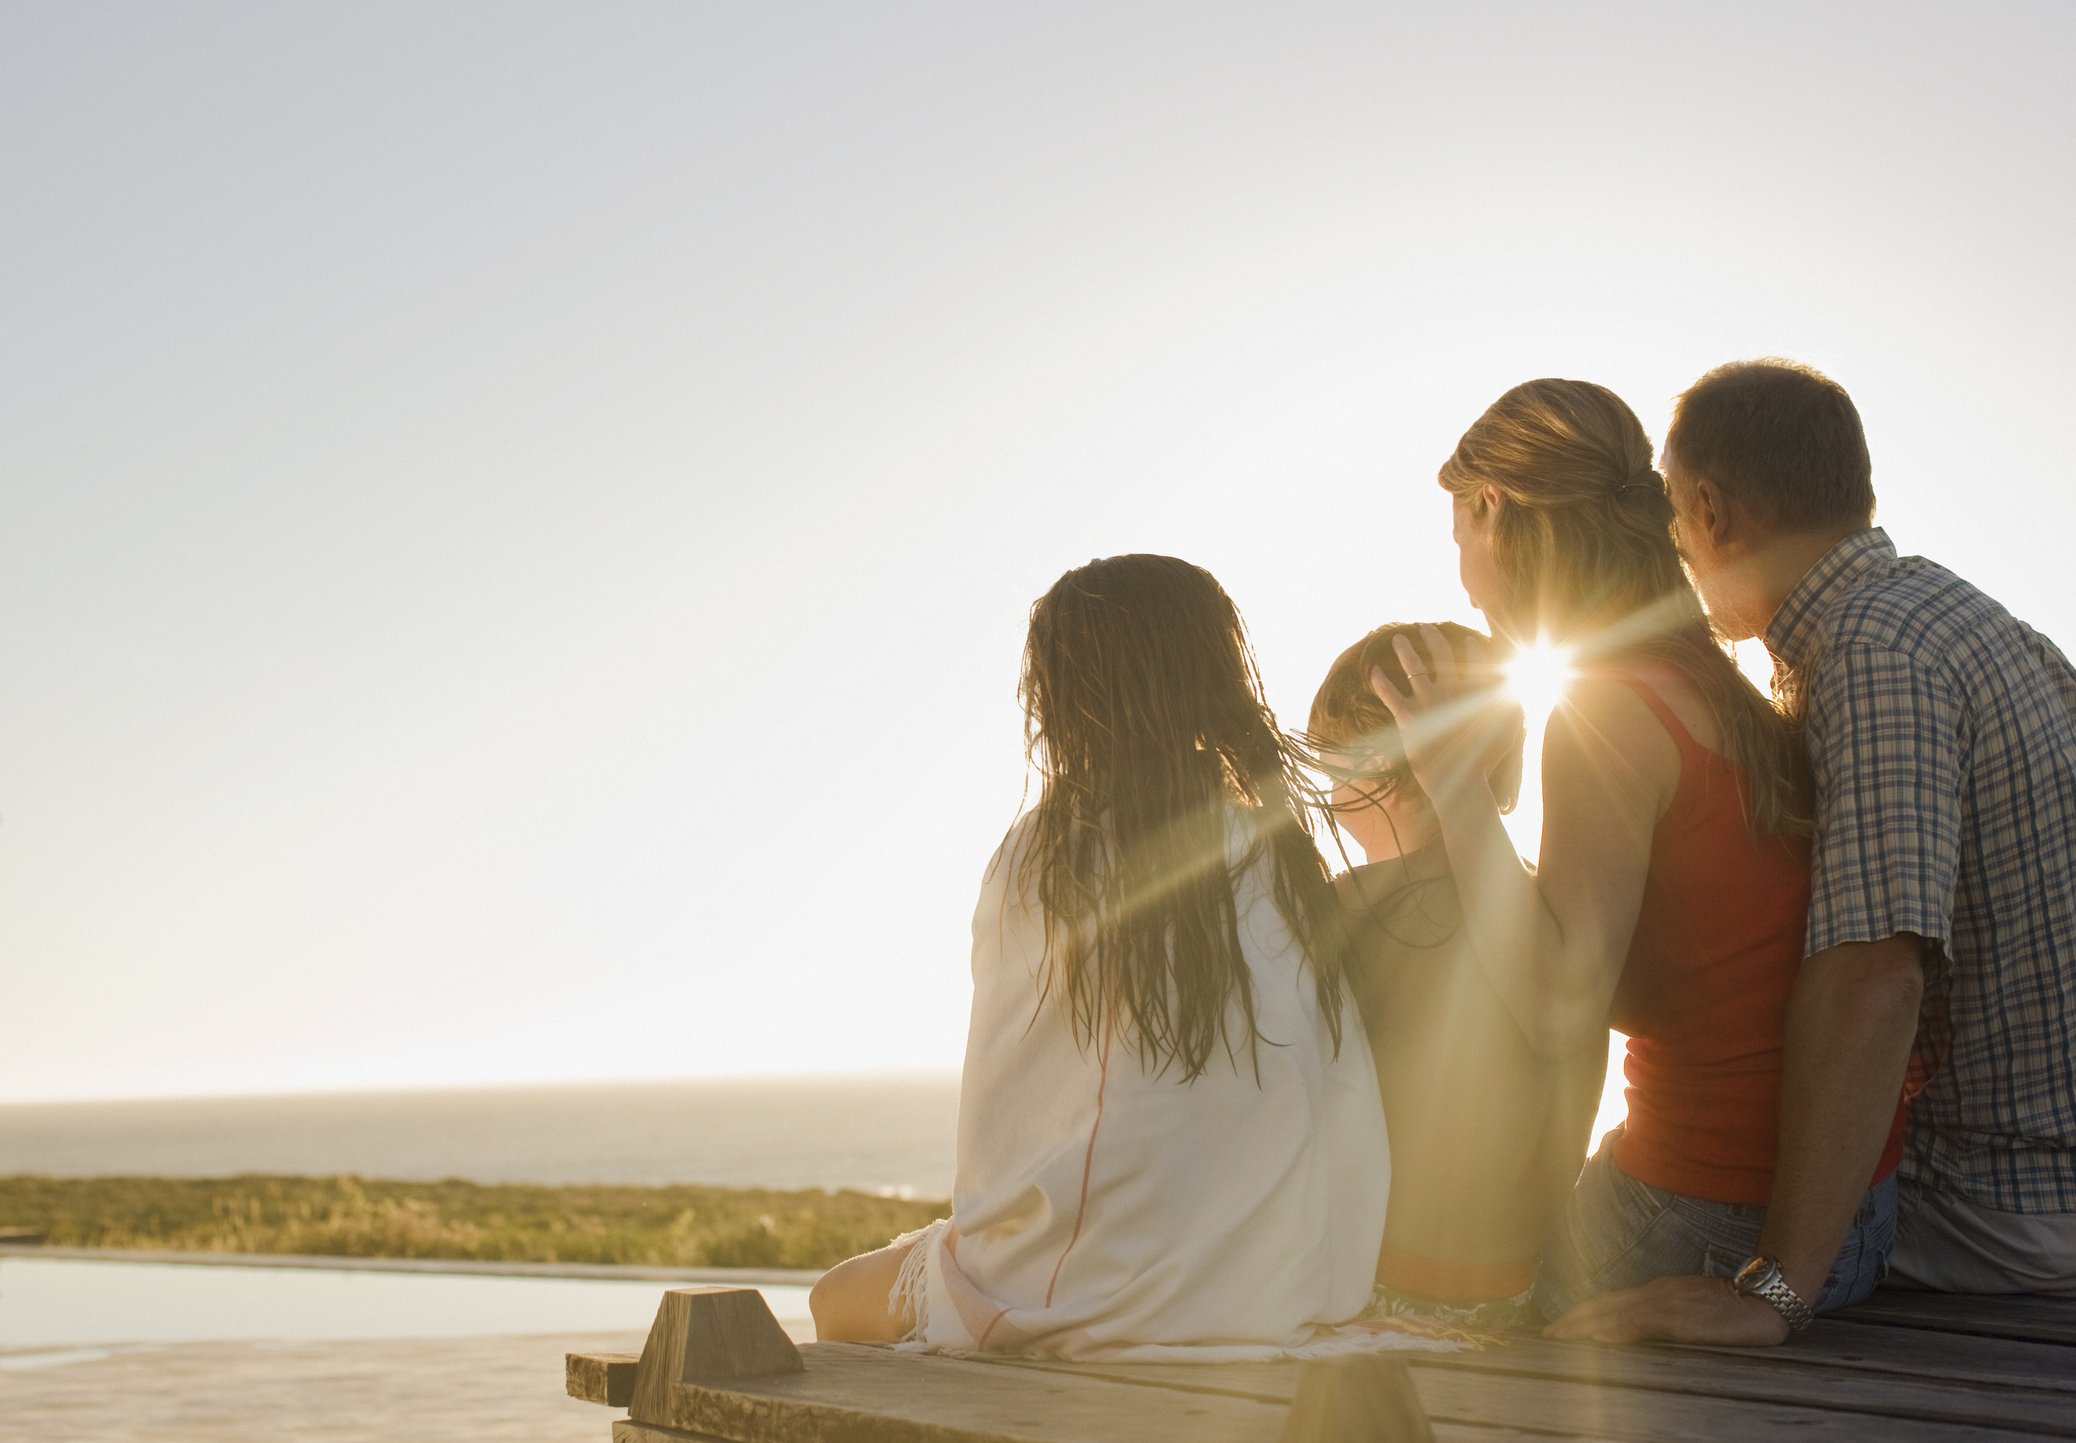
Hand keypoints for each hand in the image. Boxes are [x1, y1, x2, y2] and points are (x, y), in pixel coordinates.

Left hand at [1368, 624, 1511, 804]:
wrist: (1461, 778)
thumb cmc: (1488, 757)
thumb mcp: (1511, 728)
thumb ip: (1514, 703)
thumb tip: (1517, 688)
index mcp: (1476, 689)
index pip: (1474, 659)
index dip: (1471, 647)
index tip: (1467, 639)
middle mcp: (1450, 688)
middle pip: (1440, 654)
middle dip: (1432, 637)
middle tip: (1424, 627)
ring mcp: (1428, 701)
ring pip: (1413, 666)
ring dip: (1404, 650)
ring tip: (1397, 639)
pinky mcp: (1408, 716)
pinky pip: (1390, 694)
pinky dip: (1380, 681)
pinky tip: (1373, 670)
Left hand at [1543, 1274, 1792, 1345]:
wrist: (1763, 1302)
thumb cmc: (1733, 1307)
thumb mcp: (1693, 1307)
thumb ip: (1668, 1314)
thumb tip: (1644, 1326)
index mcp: (1658, 1292)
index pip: (1612, 1300)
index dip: (1584, 1311)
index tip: (1561, 1323)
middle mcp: (1655, 1293)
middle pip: (1604, 1304)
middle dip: (1573, 1319)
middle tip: (1547, 1333)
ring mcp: (1665, 1303)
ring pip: (1613, 1313)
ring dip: (1583, 1326)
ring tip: (1559, 1336)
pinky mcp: (1678, 1318)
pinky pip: (1639, 1324)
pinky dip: (1614, 1331)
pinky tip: (1597, 1339)